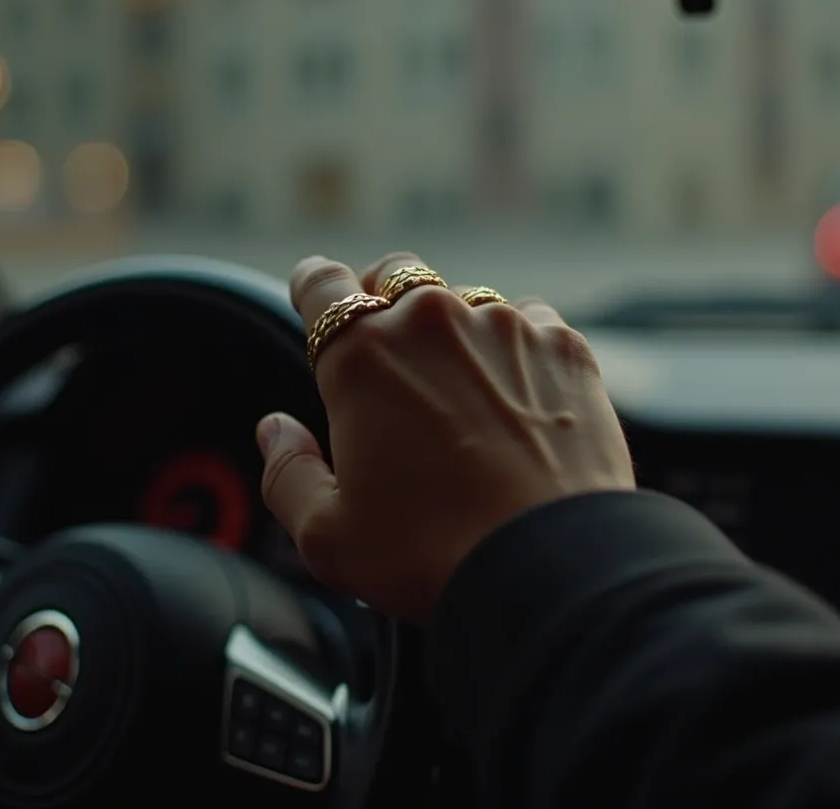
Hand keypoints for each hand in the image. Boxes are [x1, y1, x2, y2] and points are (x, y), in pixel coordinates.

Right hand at [256, 252, 635, 623]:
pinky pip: (530, 324)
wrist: (551, 565)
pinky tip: (519, 401)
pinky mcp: (564, 347)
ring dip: (455, 330)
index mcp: (361, 356)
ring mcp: (505, 326)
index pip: (321, 283)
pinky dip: (516, 350)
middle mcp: (432, 321)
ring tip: (462, 393)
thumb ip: (286, 472)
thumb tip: (275, 428)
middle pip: (396, 275)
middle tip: (388, 354)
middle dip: (384, 302)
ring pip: (467, 300)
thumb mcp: (326, 535)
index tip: (315, 298)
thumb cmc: (430, 555)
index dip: (314, 288)